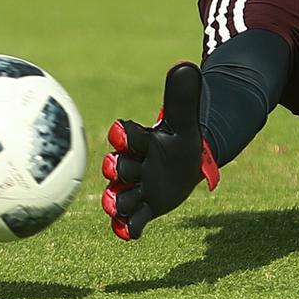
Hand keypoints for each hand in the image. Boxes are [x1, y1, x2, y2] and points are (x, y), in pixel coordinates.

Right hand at [101, 62, 218, 239]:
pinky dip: (128, 226)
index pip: (129, 136)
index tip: (120, 130)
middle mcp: (133, 164)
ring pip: (120, 196)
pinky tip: (128, 232)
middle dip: (117, 167)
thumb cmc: (180, 139)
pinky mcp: (144, 208)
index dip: (124, 134)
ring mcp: (136, 188)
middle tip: (115, 166)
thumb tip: (186, 66)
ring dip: (116, 200)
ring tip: (113, 203)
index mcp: (141, 141)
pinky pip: (132, 220)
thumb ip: (183, 97)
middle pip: (120, 166)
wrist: (186, 163)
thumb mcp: (185, 120)